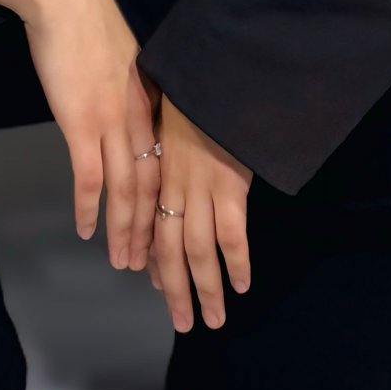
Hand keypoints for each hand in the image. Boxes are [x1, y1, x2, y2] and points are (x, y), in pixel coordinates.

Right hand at [17, 0, 163, 271]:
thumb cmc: (86, 19)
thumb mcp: (121, 55)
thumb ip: (127, 88)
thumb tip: (125, 108)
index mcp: (147, 100)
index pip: (164, 163)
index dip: (164, 200)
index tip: (165, 228)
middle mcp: (136, 116)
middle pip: (150, 185)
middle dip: (149, 229)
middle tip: (147, 265)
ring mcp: (109, 122)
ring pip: (125, 190)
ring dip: (124, 230)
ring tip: (122, 263)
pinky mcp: (80, 123)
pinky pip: (88, 178)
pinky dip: (88, 208)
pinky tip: (85, 230)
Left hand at [140, 93, 252, 333]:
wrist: (211, 68)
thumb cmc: (193, 84)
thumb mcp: (169, 109)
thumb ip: (167, 136)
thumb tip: (168, 151)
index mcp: (158, 165)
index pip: (149, 220)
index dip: (151, 254)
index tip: (152, 279)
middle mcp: (174, 183)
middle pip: (169, 247)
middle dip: (175, 288)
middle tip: (182, 321)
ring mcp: (201, 186)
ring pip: (198, 250)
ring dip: (204, 289)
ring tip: (212, 319)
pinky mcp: (230, 184)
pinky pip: (230, 234)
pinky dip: (235, 263)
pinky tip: (241, 286)